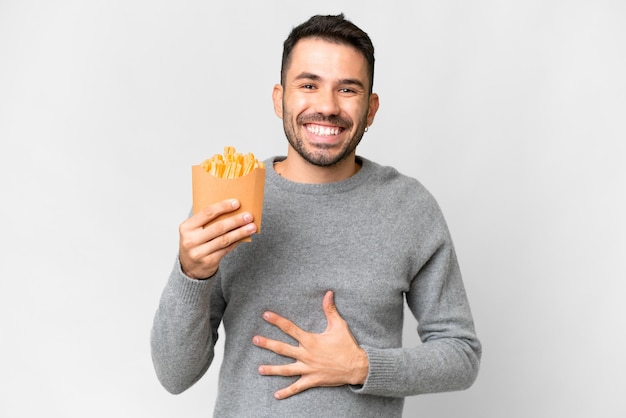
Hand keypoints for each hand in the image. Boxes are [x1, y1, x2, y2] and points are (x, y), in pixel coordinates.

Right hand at [178, 199, 255, 278]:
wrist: (189, 268)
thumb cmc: (195, 243)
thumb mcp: (194, 230)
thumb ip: (207, 221)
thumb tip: (232, 210)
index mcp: (186, 227)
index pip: (207, 213)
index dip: (223, 207)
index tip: (237, 203)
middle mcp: (191, 240)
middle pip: (218, 227)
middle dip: (236, 220)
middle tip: (248, 216)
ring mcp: (199, 252)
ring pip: (225, 239)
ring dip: (240, 232)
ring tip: (252, 227)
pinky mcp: (209, 262)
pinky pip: (227, 249)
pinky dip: (237, 241)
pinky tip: (245, 236)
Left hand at [252, 291, 368, 399]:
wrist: (356, 366)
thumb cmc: (347, 345)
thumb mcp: (339, 325)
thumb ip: (330, 309)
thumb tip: (328, 293)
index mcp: (311, 340)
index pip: (290, 328)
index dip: (277, 321)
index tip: (266, 315)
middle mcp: (306, 355)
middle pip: (282, 349)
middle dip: (267, 344)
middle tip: (255, 340)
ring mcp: (308, 369)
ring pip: (286, 370)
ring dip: (272, 369)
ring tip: (259, 369)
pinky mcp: (312, 380)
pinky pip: (297, 387)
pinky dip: (287, 392)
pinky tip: (276, 395)